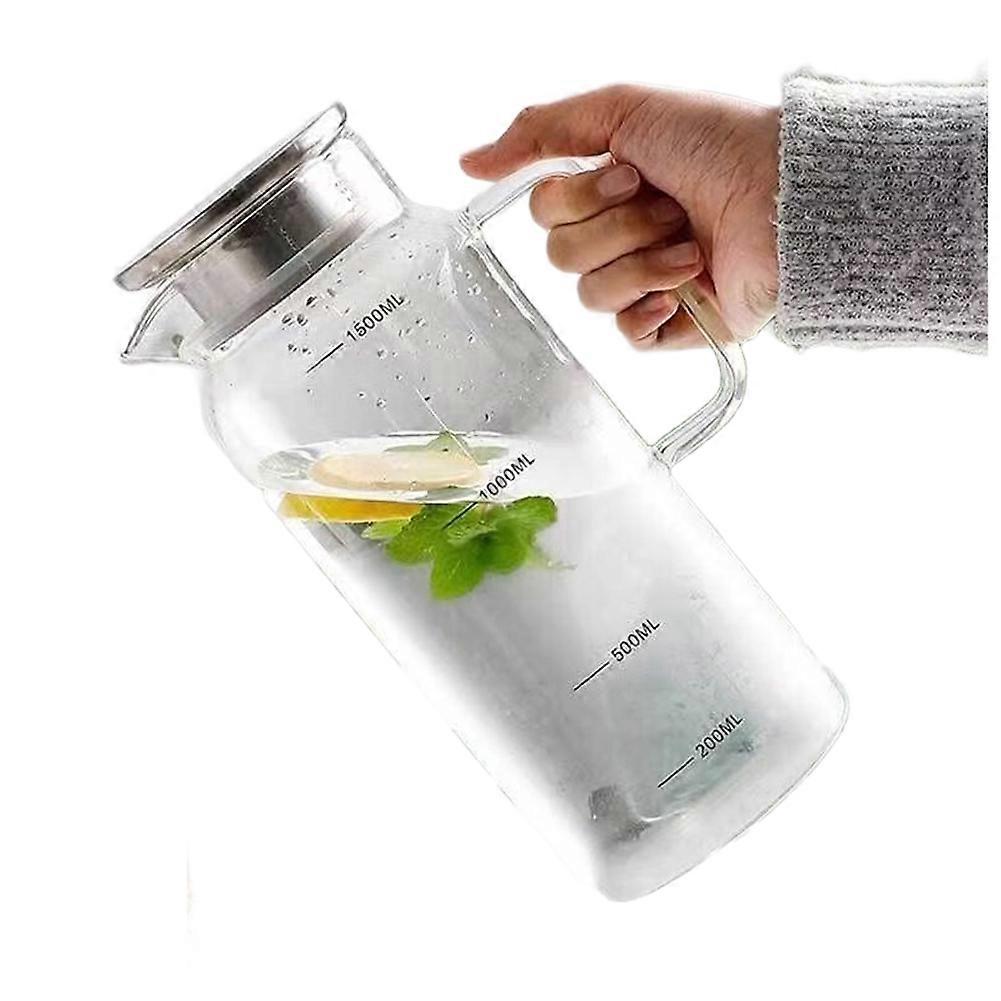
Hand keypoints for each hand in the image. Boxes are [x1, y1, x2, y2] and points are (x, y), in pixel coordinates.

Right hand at [461, 85, 778, 347]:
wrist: (785, 195)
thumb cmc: (717, 141)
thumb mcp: (622, 109)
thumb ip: (540, 131)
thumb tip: (469, 162)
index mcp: (606, 190)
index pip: (544, 213)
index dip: (580, 196)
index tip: (633, 172)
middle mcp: (621, 237)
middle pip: (560, 257)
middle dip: (616, 228)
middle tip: (667, 206)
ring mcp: (647, 283)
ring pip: (590, 297)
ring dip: (641, 262)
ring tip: (690, 243)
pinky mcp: (675, 325)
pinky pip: (628, 337)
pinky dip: (651, 308)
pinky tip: (685, 286)